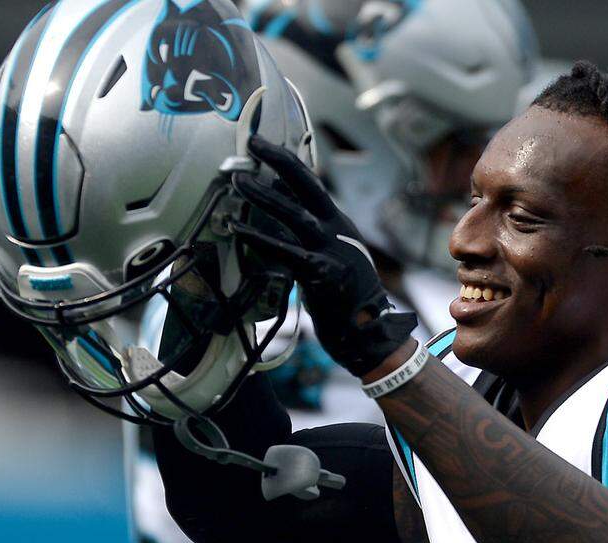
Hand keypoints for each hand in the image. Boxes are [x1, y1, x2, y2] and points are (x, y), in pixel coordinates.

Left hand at [231, 135, 415, 376]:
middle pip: (309, 186)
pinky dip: (261, 239)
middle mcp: (337, 232)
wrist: (370, 333)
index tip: (261, 143)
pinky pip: (287, 253)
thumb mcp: (329, 254)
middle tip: (252, 144)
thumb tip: (275, 198)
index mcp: (338, 225)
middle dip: (280, 162)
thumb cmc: (344, 296)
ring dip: (264, 198)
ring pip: (296, 216)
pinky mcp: (323, 276)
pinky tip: (239, 230)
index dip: (286, 161)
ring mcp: (332, 252)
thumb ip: (305, 230)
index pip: (311, 183)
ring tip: (237, 183)